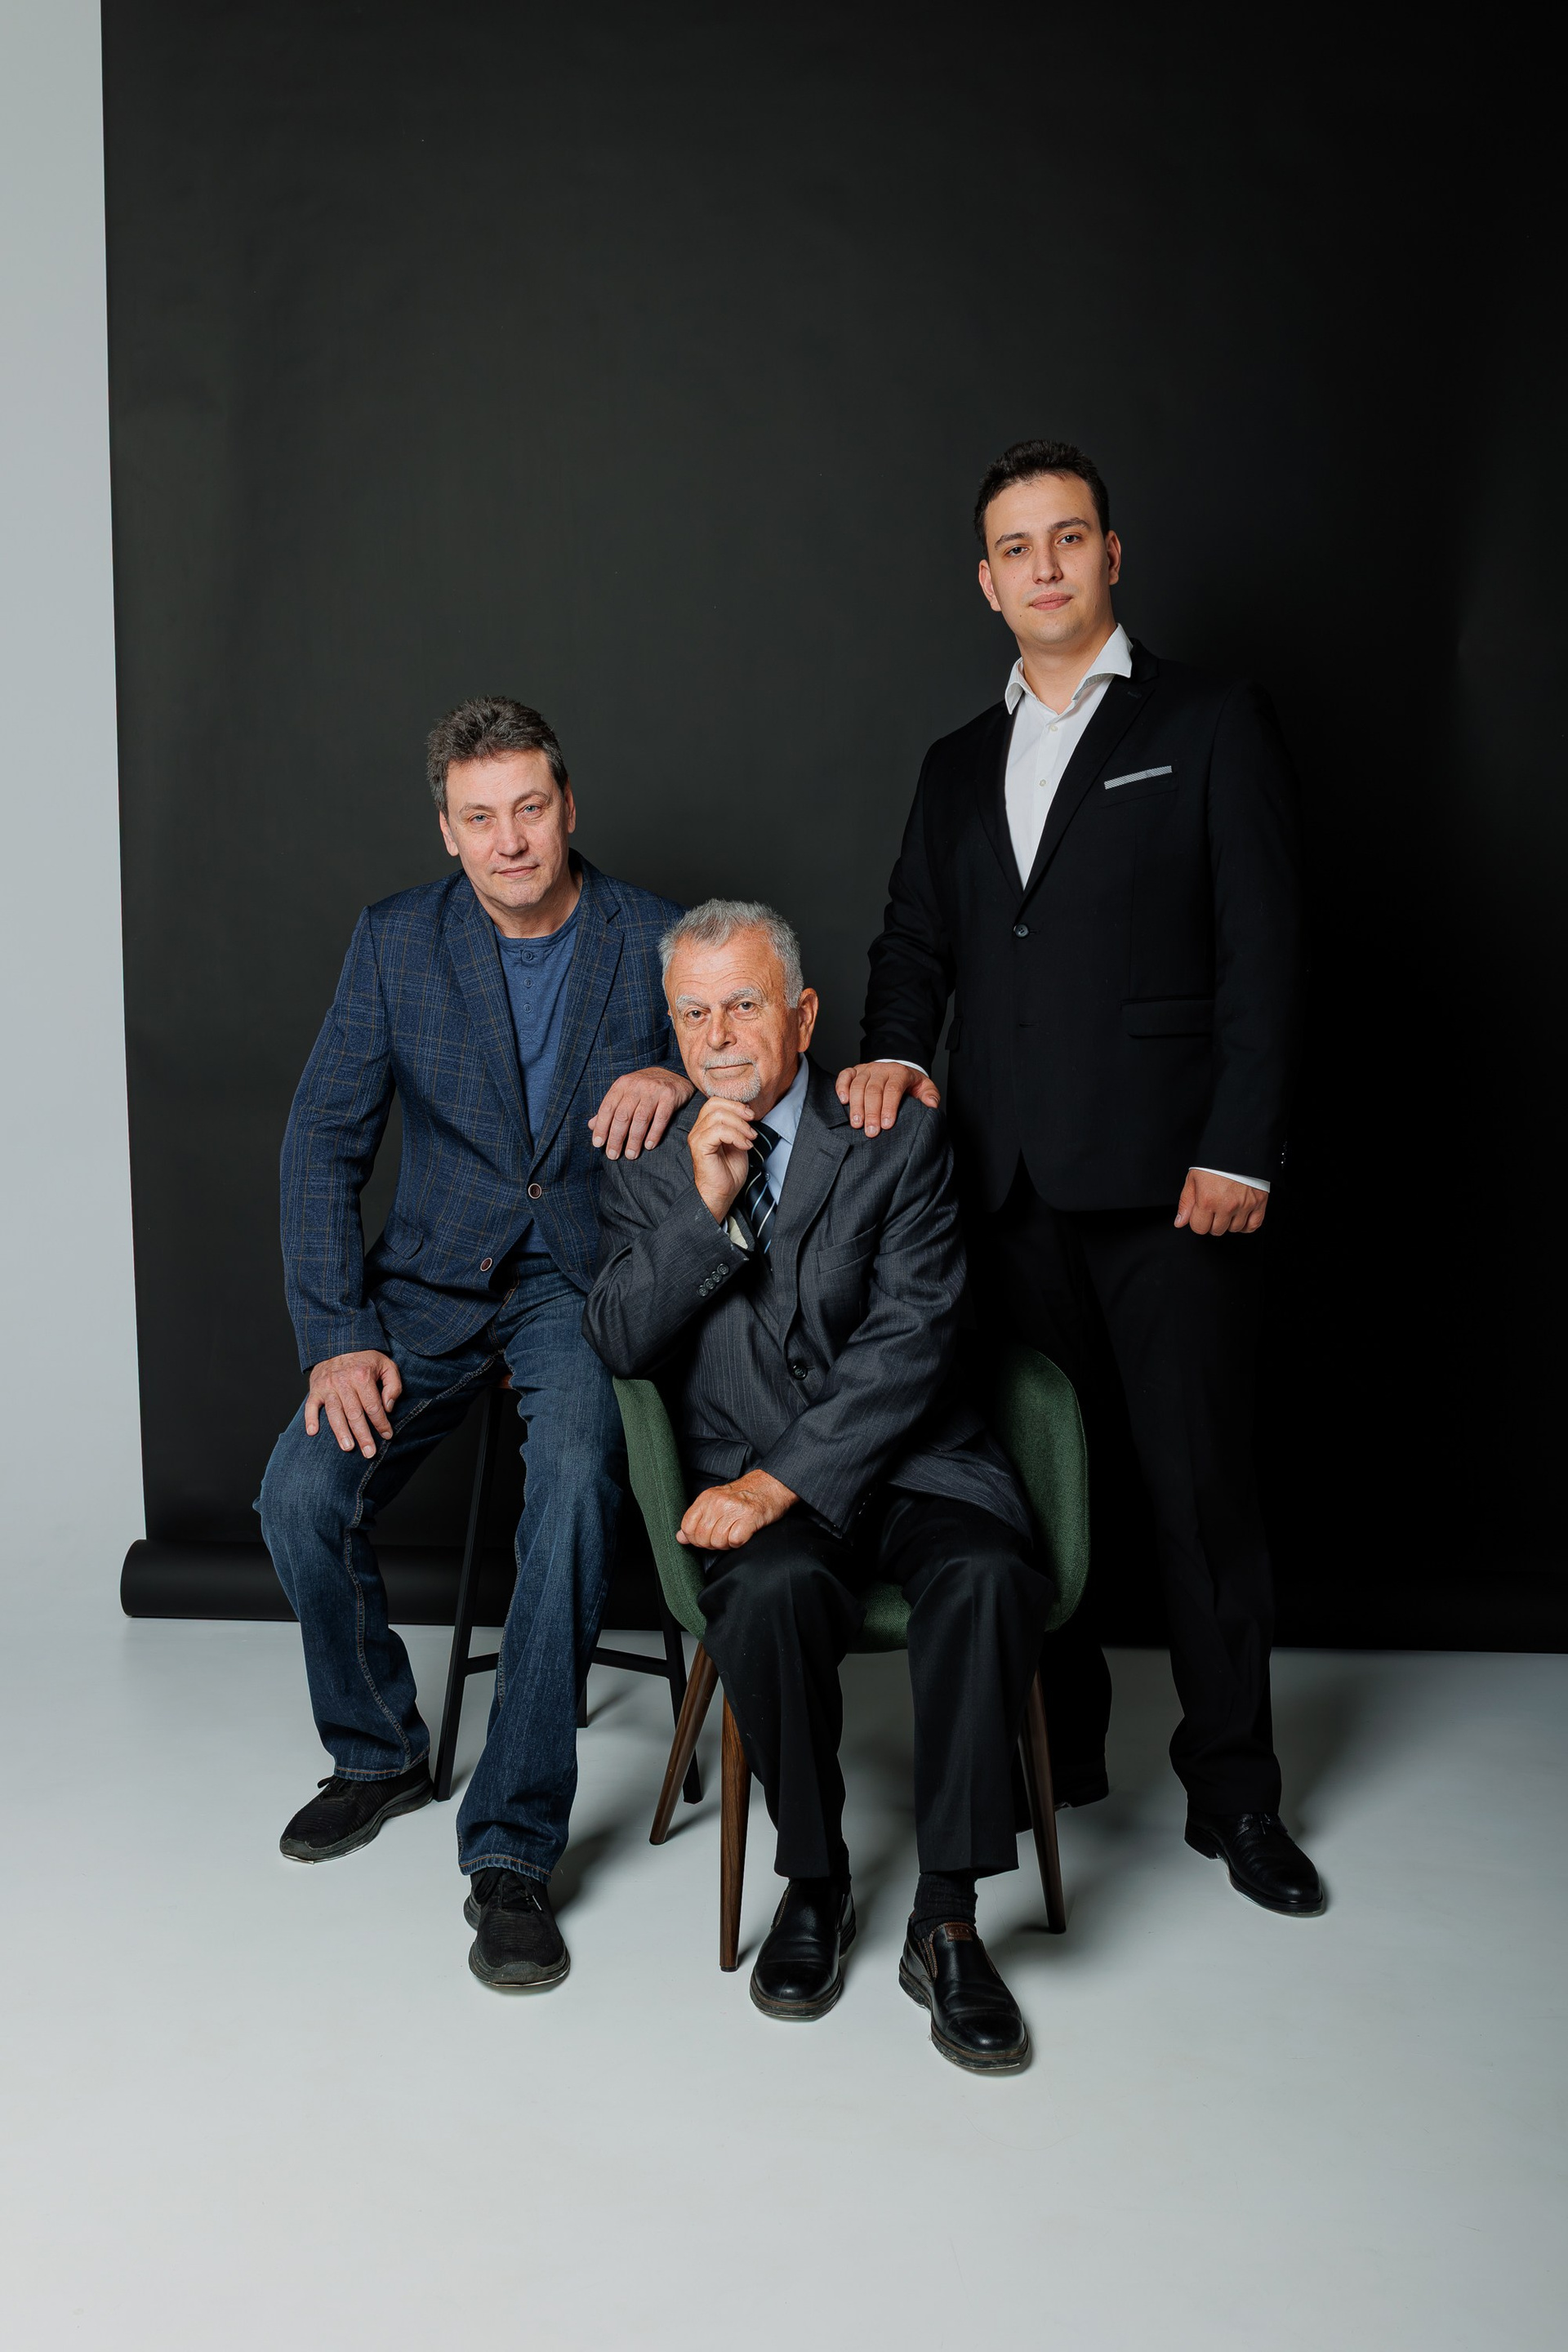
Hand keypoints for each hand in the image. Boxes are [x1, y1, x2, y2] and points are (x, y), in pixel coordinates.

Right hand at [305, 1350, 402, 1455]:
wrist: (340, 1342)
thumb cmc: (366, 1358)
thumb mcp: (387, 1365)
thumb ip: (393, 1386)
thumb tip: (388, 1408)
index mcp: (362, 1376)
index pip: (373, 1406)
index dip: (381, 1423)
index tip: (387, 1435)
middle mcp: (343, 1382)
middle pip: (354, 1414)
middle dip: (363, 1435)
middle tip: (370, 1453)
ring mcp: (327, 1386)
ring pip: (334, 1413)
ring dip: (341, 1432)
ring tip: (348, 1448)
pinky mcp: (315, 1389)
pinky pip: (310, 1406)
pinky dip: (310, 1419)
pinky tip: (312, 1433)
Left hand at [588, 1064, 693, 1159]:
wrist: (674, 1074)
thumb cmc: (645, 1088)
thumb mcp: (625, 1093)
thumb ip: (610, 1109)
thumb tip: (591, 1126)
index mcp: (622, 1085)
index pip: (607, 1108)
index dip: (601, 1127)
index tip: (598, 1144)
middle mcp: (636, 1086)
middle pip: (622, 1116)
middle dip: (616, 1138)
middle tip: (613, 1155)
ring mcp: (654, 1091)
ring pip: (641, 1119)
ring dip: (634, 1140)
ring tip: (630, 1155)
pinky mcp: (669, 1096)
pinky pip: (661, 1118)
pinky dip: (654, 1134)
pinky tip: (649, 1146)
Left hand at [677, 1469, 796, 1549]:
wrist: (772, 1485)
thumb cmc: (745, 1495)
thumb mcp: (716, 1501)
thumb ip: (697, 1518)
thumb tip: (680, 1537)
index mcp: (707, 1497)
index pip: (687, 1527)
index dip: (694, 1538)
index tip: (705, 1537)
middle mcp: (718, 1502)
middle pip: (702, 1538)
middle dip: (711, 1543)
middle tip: (723, 1535)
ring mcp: (734, 1509)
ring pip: (717, 1542)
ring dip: (726, 1543)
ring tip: (734, 1532)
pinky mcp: (749, 1518)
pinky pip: (734, 1541)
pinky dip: (738, 1542)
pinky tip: (743, 1533)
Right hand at [686, 1093, 760, 1222]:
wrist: (722, 1193)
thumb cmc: (729, 1171)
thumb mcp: (738, 1141)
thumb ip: (738, 1126)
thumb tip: (747, 1111)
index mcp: (706, 1126)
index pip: (715, 1101)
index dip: (735, 1104)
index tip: (751, 1115)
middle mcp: (698, 1129)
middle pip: (714, 1104)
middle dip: (738, 1109)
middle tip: (752, 1121)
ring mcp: (697, 1137)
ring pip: (718, 1116)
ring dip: (740, 1125)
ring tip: (750, 1137)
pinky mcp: (700, 1147)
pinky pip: (719, 1131)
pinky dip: (736, 1136)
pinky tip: (745, 1146)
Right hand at [835, 1059, 940, 1135]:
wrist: (896, 1070)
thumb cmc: (909, 1084)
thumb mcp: (925, 1088)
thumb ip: (930, 1096)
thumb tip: (931, 1105)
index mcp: (900, 1072)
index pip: (893, 1089)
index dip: (889, 1107)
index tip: (886, 1125)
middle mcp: (882, 1069)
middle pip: (874, 1090)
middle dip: (872, 1112)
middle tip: (871, 1132)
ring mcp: (867, 1069)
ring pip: (858, 1085)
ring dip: (856, 1106)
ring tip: (857, 1124)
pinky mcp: (855, 1070)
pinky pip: (845, 1076)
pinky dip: (841, 1087)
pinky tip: (843, 1101)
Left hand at [1174, 1169, 1268, 1235]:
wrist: (1238, 1147)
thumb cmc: (1214, 1162)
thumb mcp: (1193, 1179)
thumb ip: (1186, 1202)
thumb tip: (1180, 1222)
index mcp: (1207, 1200)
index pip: (1199, 1228)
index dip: (1198, 1221)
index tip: (1201, 1213)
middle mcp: (1226, 1205)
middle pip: (1216, 1230)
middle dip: (1212, 1222)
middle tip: (1214, 1209)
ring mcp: (1244, 1205)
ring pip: (1234, 1229)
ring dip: (1229, 1223)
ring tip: (1227, 1209)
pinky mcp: (1259, 1203)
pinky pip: (1253, 1226)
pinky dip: (1246, 1225)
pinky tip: (1240, 1217)